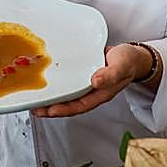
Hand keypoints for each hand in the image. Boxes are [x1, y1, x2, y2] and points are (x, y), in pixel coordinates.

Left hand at [32, 43, 151, 118]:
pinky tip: (46, 82)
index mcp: (100, 93)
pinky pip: (68, 82)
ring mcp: (85, 84)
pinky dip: (57, 84)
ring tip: (35, 99)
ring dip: (51, 98)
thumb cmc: (128, 62)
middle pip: (69, 104)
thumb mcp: (122, 66)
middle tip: (35, 108)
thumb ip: (110, 75)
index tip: (50, 110)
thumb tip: (95, 81)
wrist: (131, 55)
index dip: (64, 110)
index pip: (79, 106)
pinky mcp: (81, 74)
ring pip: (66, 94)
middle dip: (52, 108)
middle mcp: (90, 91)